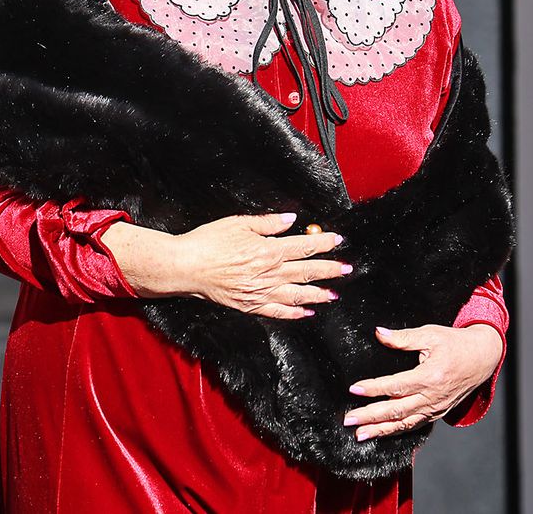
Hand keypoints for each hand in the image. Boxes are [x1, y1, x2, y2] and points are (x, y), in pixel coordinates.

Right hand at [102, 213, 347, 320]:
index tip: (338, 240)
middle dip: (329, 270)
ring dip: (317, 294)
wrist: (186, 267)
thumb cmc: (209, 241)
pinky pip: (277, 311)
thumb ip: (268, 223)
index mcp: (267, 251)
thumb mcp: (238, 223)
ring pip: (297, 295)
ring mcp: (260, 292)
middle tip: (347, 269)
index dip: (323, 243)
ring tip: (333, 294)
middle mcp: (268, 274)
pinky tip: (305, 311)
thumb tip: (292, 221)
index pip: (304, 246)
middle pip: (306, 272)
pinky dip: (293, 312)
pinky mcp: (250, 305)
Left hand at [344, 324, 504, 440]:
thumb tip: (378, 333)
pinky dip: (397, 431)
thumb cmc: (455, 344)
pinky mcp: (438, 413)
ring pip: (404, 423)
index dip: (372, 389)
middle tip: (348, 420)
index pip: (395, 386)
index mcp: (430, 377)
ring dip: (380, 430)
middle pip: (396, 411)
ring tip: (360, 434)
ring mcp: (436, 409)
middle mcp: (433, 397)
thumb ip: (403, 338)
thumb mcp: (430, 334)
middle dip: (370, 416)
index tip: (353, 389)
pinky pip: (415, 425)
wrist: (483, 358)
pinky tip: (382, 433)